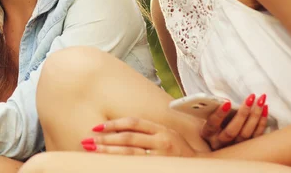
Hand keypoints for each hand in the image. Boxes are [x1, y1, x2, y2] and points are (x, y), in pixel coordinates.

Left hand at [81, 117, 196, 156]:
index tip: (97, 126)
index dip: (113, 124)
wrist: (203, 166)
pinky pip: (137, 165)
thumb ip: (148, 130)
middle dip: (105, 139)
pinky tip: (109, 164)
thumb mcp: (167, 134)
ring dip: (108, 152)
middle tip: (87, 140)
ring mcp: (161, 156)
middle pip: (127, 138)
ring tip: (92, 150)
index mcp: (161, 129)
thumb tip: (120, 128)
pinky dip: (122, 164)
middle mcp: (162, 141)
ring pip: (130, 154)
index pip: (133, 123)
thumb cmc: (180, 150)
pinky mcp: (161, 167)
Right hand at [201, 94, 267, 149]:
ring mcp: (235, 147)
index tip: (227, 102)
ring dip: (255, 115)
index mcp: (208, 133)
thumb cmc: (213, 123)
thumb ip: (213, 109)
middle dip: (243, 113)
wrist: (219, 139)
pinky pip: (257, 135)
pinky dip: (262, 122)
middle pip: (232, 131)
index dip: (220, 114)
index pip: (213, 124)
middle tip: (250, 98)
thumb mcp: (207, 117)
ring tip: (260, 101)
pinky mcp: (247, 147)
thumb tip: (225, 99)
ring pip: (247, 133)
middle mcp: (220, 142)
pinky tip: (265, 108)